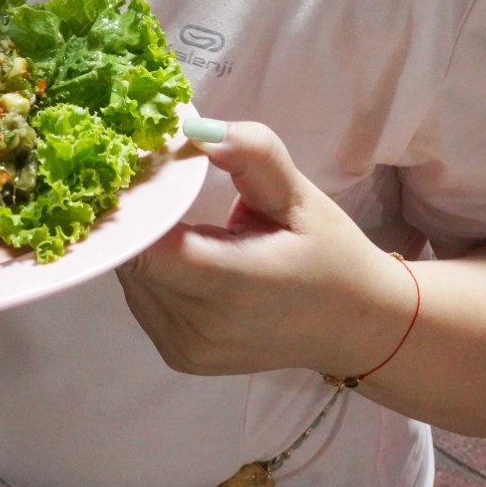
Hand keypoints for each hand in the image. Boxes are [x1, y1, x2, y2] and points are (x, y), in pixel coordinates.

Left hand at [117, 122, 414, 379]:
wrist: (354, 327)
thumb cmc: (330, 255)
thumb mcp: (301, 197)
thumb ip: (253, 155)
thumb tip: (196, 129)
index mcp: (232, 284)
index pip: (146, 244)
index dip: (135, 203)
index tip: (137, 166)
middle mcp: (199, 326)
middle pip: (132, 257)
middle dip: (138, 216)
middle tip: (154, 180)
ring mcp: (185, 348)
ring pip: (131, 278)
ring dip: (143, 244)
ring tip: (175, 218)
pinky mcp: (180, 357)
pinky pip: (141, 298)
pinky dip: (151, 271)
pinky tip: (181, 253)